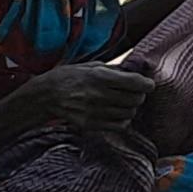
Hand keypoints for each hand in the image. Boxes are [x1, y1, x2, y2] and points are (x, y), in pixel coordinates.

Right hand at [22, 62, 148, 130]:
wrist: (45, 96)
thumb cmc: (68, 76)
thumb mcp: (90, 66)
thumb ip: (113, 69)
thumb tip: (135, 71)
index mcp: (100, 77)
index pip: (136, 83)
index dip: (147, 84)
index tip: (147, 84)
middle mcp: (99, 95)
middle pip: (136, 99)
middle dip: (139, 95)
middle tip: (135, 92)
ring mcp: (96, 112)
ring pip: (129, 113)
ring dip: (131, 108)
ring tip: (124, 102)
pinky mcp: (92, 125)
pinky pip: (119, 126)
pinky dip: (123, 120)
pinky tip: (117, 113)